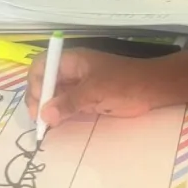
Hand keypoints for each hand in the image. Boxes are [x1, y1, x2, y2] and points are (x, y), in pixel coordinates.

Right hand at [25, 48, 166, 126]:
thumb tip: (44, 114)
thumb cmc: (124, 82)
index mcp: (71, 61)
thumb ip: (70, 102)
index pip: (42, 65)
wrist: (152, 90)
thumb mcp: (95, 91)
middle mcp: (71, 72)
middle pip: (45, 81)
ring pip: (54, 96)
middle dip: (38, 98)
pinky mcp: (86, 100)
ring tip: (44, 127)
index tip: (38, 101)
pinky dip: (59, 115)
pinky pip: (66, 106)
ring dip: (47, 109)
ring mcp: (78, 87)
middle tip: (39, 120)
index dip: (35, 81)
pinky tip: (55, 127)